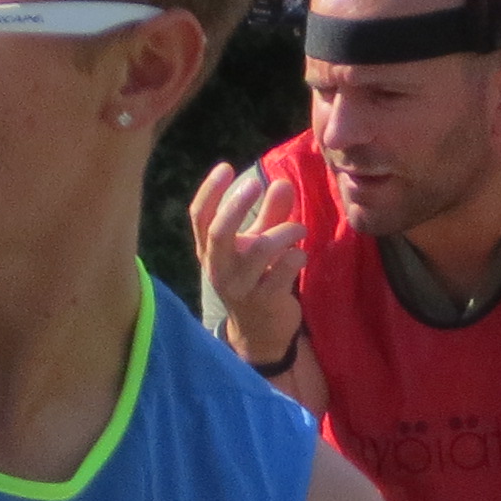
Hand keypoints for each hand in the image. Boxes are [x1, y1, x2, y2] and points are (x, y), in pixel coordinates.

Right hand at [186, 161, 305, 364]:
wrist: (261, 333)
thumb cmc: (257, 279)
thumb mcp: (258, 243)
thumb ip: (270, 214)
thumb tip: (283, 182)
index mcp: (211, 251)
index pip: (199, 217)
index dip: (210, 191)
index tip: (227, 167)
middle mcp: (219, 269)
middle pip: (218, 232)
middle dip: (236, 204)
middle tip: (256, 184)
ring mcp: (240, 287)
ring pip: (259, 248)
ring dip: (284, 231)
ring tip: (298, 228)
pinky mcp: (264, 301)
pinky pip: (282, 271)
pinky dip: (296, 256)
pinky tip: (300, 255)